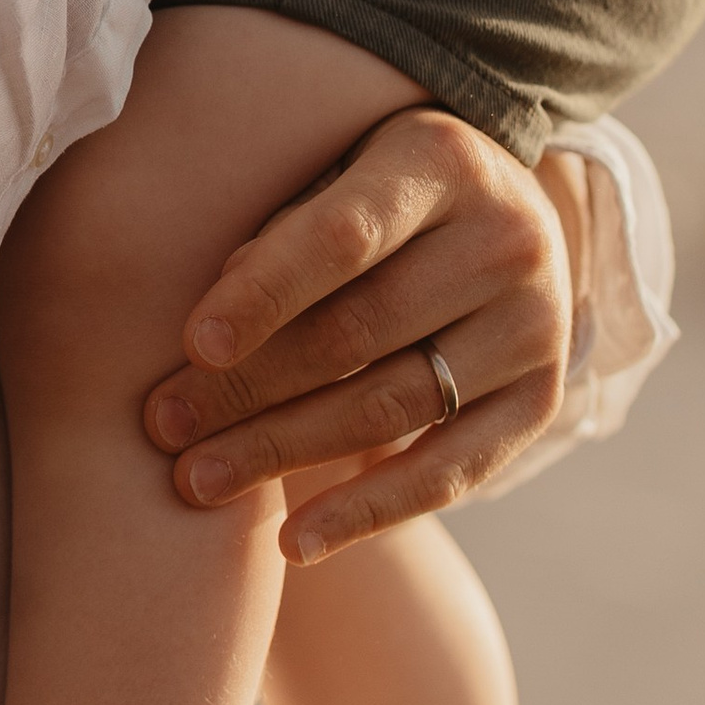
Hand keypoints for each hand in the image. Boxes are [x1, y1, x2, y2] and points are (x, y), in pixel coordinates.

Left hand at [142, 111, 576, 558]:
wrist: (494, 212)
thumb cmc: (367, 189)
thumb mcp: (326, 170)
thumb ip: (276, 233)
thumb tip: (210, 335)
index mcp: (440, 162)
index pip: (343, 237)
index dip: (265, 293)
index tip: (192, 345)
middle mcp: (506, 241)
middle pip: (360, 332)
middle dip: (249, 387)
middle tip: (162, 425)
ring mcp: (535, 326)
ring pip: (393, 408)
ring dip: (286, 451)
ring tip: (197, 480)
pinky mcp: (542, 401)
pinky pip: (450, 474)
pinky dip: (368, 514)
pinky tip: (293, 543)